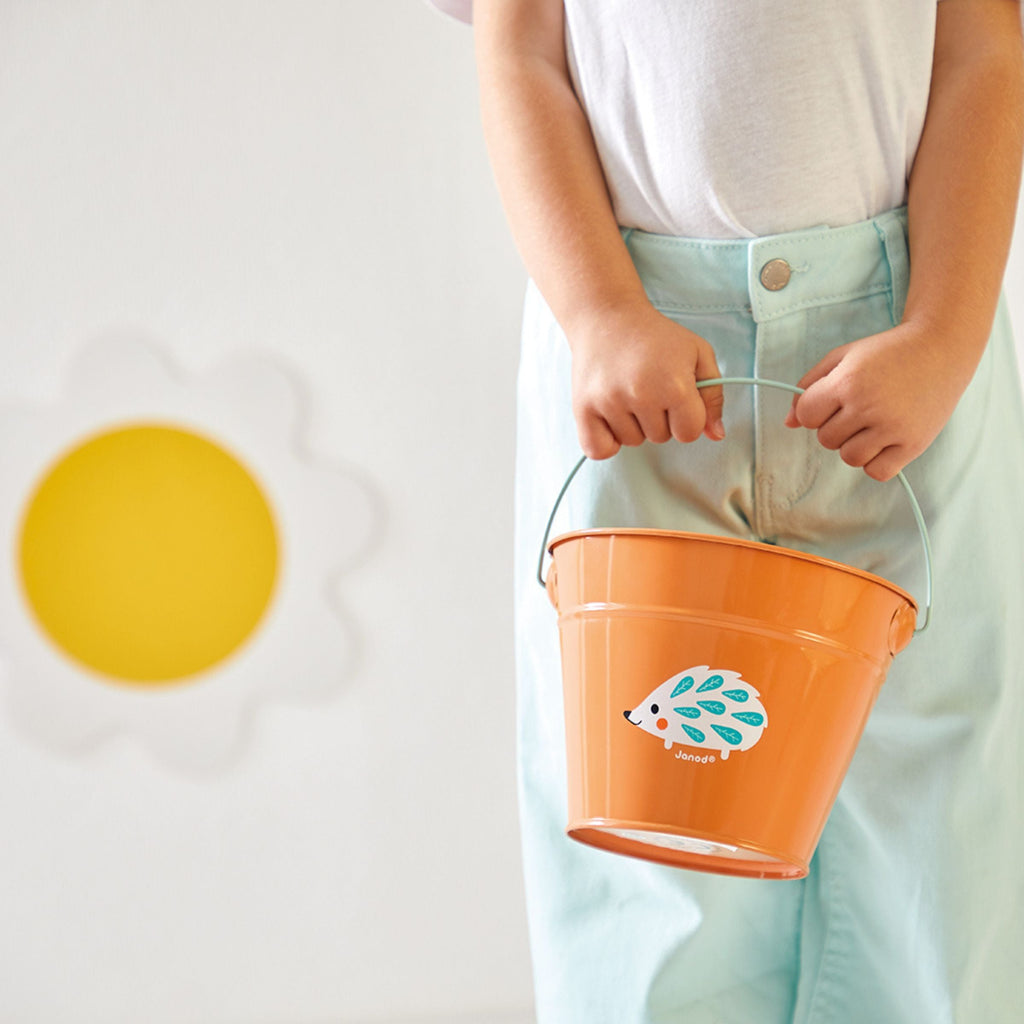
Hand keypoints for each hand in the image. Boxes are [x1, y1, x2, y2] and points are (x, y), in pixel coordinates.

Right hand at [568, 302, 724, 459]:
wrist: (608, 316)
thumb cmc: (656, 336)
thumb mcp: (698, 354)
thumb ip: (713, 396)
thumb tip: (716, 435)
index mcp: (674, 385)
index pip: (689, 433)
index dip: (687, 418)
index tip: (677, 399)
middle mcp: (641, 395)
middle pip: (660, 438)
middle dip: (659, 419)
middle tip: (649, 388)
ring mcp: (609, 402)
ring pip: (632, 442)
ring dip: (633, 425)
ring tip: (628, 393)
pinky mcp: (584, 408)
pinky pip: (598, 450)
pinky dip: (606, 443)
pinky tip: (611, 420)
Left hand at [784, 322, 974, 480]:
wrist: (941, 348)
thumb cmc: (886, 353)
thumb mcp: (843, 357)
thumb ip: (809, 386)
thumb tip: (789, 423)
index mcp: (847, 381)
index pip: (807, 416)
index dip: (815, 411)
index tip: (833, 401)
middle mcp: (868, 406)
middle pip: (826, 439)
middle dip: (836, 427)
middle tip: (860, 408)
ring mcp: (892, 427)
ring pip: (849, 458)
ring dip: (854, 446)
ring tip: (872, 424)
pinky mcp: (913, 444)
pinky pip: (877, 472)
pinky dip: (876, 462)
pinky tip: (885, 442)